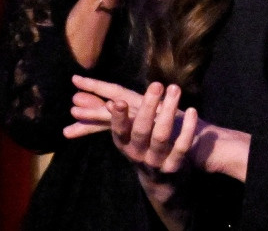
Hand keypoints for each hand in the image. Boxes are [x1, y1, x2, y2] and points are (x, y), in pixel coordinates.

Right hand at [66, 76, 197, 176]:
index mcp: (124, 144)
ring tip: (174, 88)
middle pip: (141, 130)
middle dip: (148, 106)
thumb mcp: (125, 135)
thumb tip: (76, 98)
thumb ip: (104, 117)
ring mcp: (156, 161)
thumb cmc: (143, 148)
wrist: (163, 183)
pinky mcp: (175, 166)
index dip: (117, 118)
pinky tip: (191, 110)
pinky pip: (182, 146)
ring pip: (161, 136)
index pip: (117, 131)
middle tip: (156, 84)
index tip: (117, 101)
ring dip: (169, 111)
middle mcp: (138, 153)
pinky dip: (187, 128)